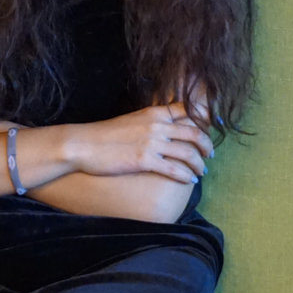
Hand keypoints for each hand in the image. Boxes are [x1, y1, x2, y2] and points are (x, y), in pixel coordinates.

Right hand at [66, 102, 213, 184]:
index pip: (187, 111)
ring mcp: (151, 143)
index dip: (203, 121)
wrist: (83, 144)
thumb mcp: (131, 122)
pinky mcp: (144, 160)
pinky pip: (174, 169)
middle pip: (194, 133)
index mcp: (154, 113)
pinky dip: (186, 176)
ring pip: (188, 153)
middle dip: (206, 146)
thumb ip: (149, 124)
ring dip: (199, 164)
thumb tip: (162, 133)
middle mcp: (157, 125)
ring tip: (201, 172)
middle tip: (209, 155)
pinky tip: (189, 181)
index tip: (210, 130)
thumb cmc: (103, 136)